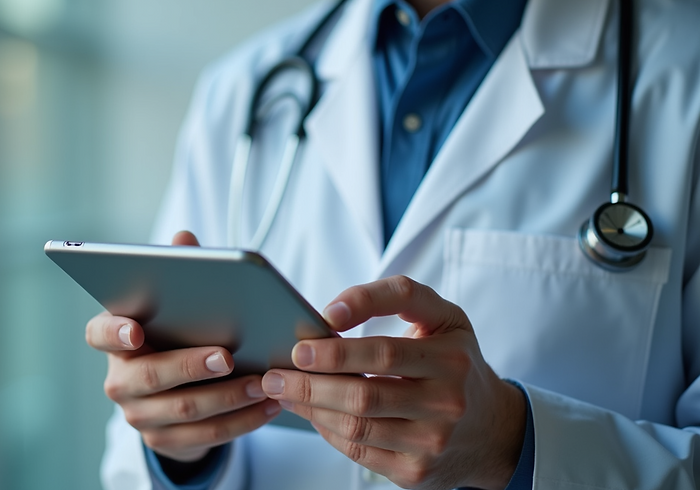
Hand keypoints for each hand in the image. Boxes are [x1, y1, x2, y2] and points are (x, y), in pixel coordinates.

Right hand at [85, 231, 280, 462]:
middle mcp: (119, 380)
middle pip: (151, 375)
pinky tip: (269, 406)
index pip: (99, 333)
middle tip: (227, 356)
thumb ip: (177, 271)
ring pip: (185, 408)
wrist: (170, 394)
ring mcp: (139, 414)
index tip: (135, 329)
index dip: (114, 332)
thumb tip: (185, 236)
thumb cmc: (172, 335)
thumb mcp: (172, 306)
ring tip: (263, 382)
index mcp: (113, 339)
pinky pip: (206, 436)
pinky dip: (241, 421)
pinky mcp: (164, 440)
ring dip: (228, 397)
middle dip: (191, 366)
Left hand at [262, 276, 525, 489]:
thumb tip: (334, 310)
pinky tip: (310, 412)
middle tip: (274, 372)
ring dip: (310, 408)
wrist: (493, 428)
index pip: (384, 353)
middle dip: (309, 383)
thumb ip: (393, 296)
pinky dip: (326, 431)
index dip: (338, 350)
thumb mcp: (442, 316)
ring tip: (282, 390)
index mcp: (451, 359)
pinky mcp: (416, 472)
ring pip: (356, 426)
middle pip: (362, 396)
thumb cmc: (456, 360)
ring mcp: (432, 443)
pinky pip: (359, 451)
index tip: (300, 344)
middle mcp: (446, 404)